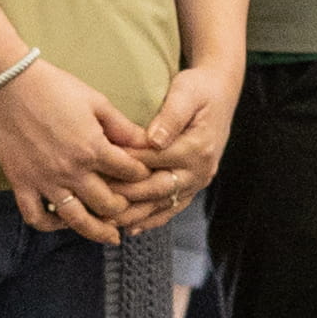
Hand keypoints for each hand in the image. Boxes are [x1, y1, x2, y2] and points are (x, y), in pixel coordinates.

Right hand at [0, 57, 161, 238]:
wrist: (7, 83)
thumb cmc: (53, 86)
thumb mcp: (95, 100)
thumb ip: (122, 126)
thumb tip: (148, 143)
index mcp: (93, 148)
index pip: (129, 173)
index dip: (143, 175)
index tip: (145, 177)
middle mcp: (71, 170)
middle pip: (107, 204)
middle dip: (125, 208)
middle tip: (131, 208)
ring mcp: (45, 180)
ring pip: (76, 219)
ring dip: (97, 231)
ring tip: (110, 236)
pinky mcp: (21, 183)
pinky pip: (36, 216)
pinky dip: (50, 225)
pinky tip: (63, 222)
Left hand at [98, 62, 240, 229]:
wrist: (220, 94)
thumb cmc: (199, 89)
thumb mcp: (186, 93)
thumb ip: (171, 116)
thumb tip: (155, 140)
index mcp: (196, 148)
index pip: (154, 160)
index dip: (125, 164)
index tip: (98, 167)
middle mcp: (199, 170)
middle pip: (157, 188)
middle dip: (126, 196)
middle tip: (96, 201)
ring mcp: (198, 181)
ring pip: (163, 204)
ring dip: (136, 215)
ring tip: (107, 223)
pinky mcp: (194, 186)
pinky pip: (172, 207)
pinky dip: (153, 219)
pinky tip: (132, 228)